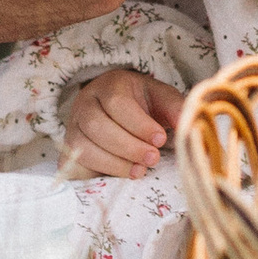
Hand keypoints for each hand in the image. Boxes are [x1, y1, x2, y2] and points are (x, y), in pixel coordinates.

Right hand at [61, 69, 186, 178]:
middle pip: (97, 125)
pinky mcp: (70, 148)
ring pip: (84, 146)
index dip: (139, 124)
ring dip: (115, 162)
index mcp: (110, 85)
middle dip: (128, 146)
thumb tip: (187, 126)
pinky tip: (126, 174)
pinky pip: (77, 162)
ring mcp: (74, 126)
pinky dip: (102, 170)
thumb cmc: (144, 105)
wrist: (119, 112)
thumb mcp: (162, 99)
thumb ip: (175, 108)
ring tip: (141, 170)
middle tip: (153, 158)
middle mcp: (86, 102)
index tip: (160, 139)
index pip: (117, 103)